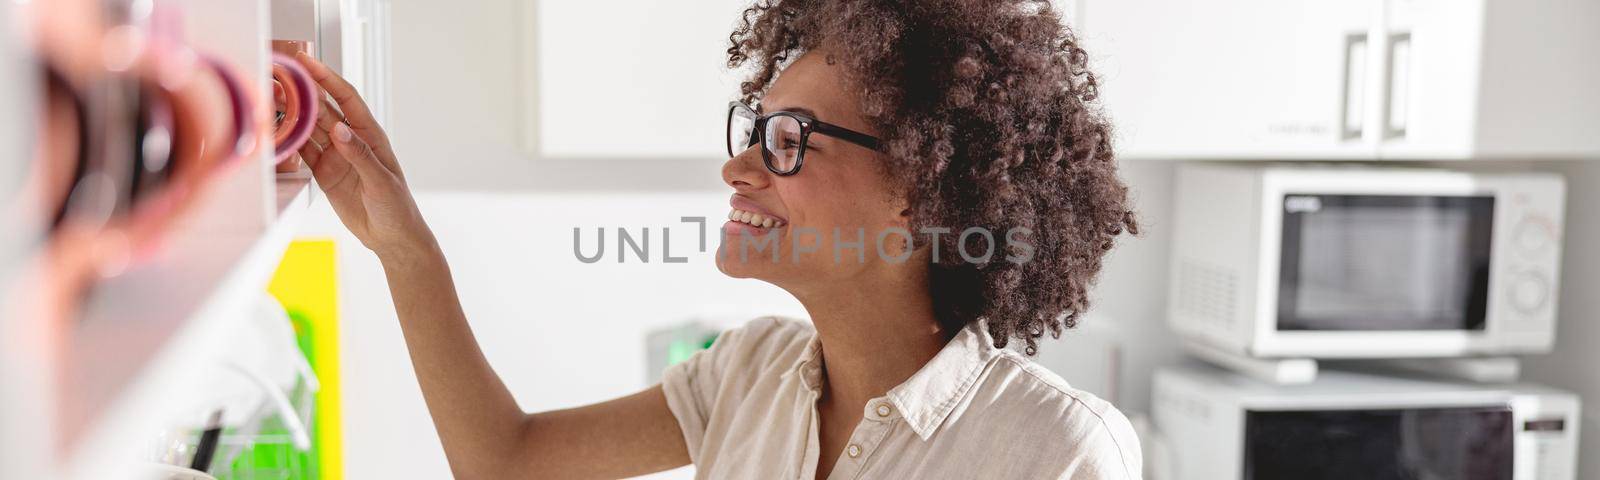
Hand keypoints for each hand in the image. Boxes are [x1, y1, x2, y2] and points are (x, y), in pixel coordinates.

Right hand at [294, 51, 436, 261]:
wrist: (392, 238)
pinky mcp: (324, 172)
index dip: (327, 78)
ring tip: (270, 98)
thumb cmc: (397, 208)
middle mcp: (350, 140)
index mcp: (370, 135)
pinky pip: (303, 152)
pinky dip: (289, 142)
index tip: (307, 62)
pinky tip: (274, 131)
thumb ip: (360, 156)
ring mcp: (335, 155)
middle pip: (322, 109)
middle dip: (301, 92)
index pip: (346, 98)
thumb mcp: (381, 181)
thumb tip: (339, 130)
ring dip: (291, 113)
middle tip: (278, 77)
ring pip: (309, 128)